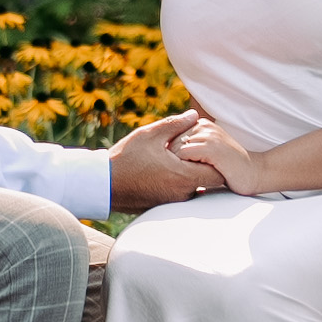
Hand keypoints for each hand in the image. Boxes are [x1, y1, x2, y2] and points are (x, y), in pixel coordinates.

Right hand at [103, 113, 225, 209]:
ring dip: (192, 175)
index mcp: (183, 177)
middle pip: (209, 183)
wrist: (102, 184)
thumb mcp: (150, 135)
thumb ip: (176, 124)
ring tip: (180, 158)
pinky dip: (179, 183)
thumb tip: (194, 115)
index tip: (210, 149)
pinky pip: (180, 195)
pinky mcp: (163, 206)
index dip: (218, 161)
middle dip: (206, 166)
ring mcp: (172, 202)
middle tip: (198, 151)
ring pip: (195, 189)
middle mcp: (182, 194)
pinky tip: (166, 170)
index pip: (218, 174)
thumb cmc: (126, 158)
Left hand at [164, 112, 270, 197]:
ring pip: (174, 148)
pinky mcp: (211, 147)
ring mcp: (208, 135)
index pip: (169, 135)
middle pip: (169, 141)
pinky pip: (184, 155)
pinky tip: (190, 177)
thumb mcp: (204, 153)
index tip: (169, 167)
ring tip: (184, 177)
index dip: (166, 154)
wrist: (254, 173)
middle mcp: (203, 125)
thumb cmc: (227, 167)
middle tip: (174, 175)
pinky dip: (182, 167)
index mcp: (200, 124)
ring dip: (175, 165)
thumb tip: (161, 153)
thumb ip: (187, 148)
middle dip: (168, 160)